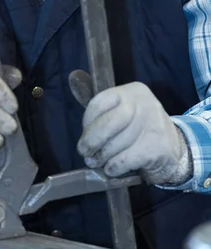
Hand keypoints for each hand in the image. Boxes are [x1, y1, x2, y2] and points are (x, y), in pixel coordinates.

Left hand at [77, 82, 191, 184]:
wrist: (177, 148)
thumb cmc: (141, 129)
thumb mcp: (125, 111)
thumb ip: (103, 109)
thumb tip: (72, 80)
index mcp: (132, 91)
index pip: (99, 103)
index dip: (87, 122)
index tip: (84, 134)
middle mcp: (143, 104)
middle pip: (106, 124)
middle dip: (91, 141)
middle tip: (85, 152)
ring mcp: (152, 125)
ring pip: (114, 145)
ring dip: (101, 157)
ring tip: (98, 162)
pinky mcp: (156, 148)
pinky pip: (124, 160)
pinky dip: (113, 167)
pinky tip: (111, 168)